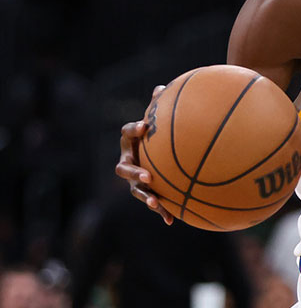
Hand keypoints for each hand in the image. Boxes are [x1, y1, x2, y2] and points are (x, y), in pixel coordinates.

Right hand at [114, 85, 172, 223]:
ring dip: (144, 196)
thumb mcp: (160, 122)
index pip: (127, 133)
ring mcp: (134, 180)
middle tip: (147, 175)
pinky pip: (152, 202)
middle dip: (134, 171)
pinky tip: (171, 220)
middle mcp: (127, 161)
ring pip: (134, 190)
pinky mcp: (145, 192)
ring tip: (155, 201)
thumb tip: (162, 87)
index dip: (134, 129)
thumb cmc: (160, 135)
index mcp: (131, 142)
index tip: (145, 126)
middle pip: (123, 168)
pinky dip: (161, 211)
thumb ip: (160, 107)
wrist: (158, 155)